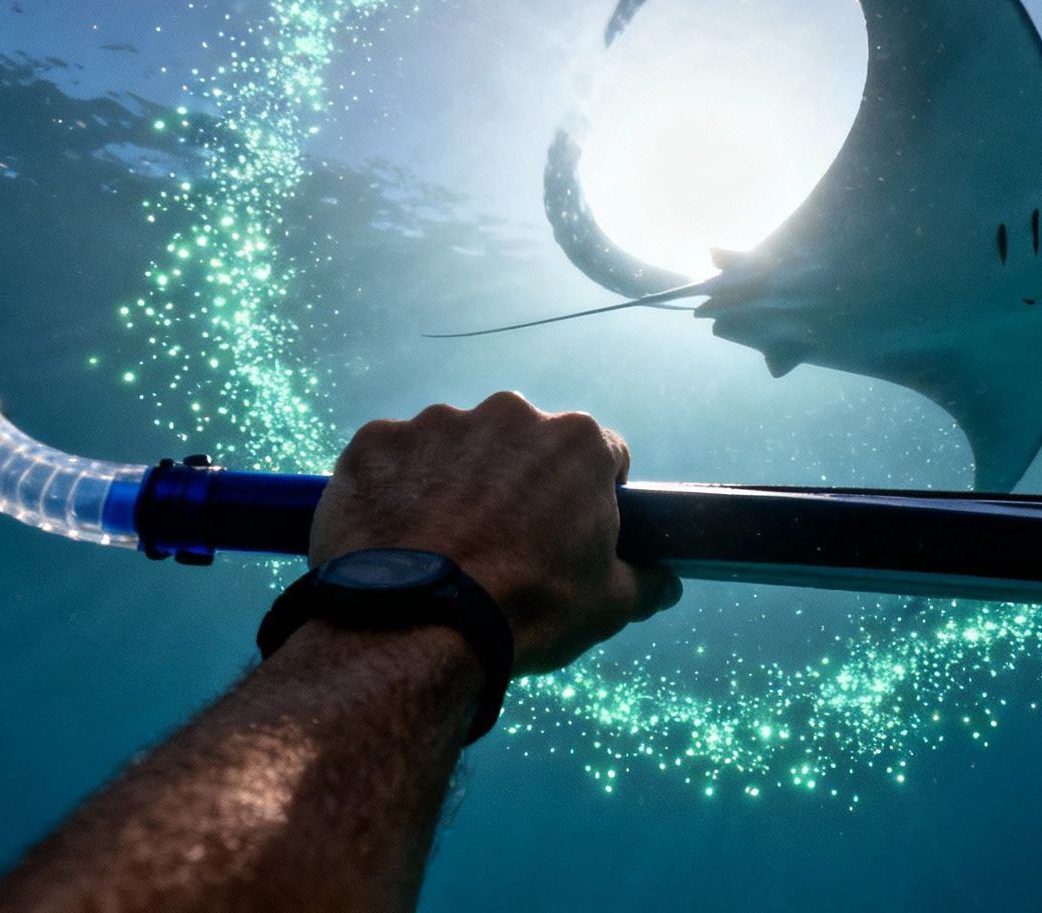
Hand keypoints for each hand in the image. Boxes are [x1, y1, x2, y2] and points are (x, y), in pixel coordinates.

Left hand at [309, 392, 680, 672]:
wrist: (415, 628)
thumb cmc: (527, 612)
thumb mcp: (609, 606)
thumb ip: (645, 581)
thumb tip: (665, 580)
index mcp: (576, 442)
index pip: (601, 456)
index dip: (591, 496)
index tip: (571, 533)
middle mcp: (509, 414)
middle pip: (524, 446)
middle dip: (518, 484)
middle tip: (503, 545)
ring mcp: (436, 423)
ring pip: (455, 449)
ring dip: (454, 485)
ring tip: (441, 548)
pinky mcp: (375, 443)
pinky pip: (392, 461)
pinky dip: (394, 491)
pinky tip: (394, 540)